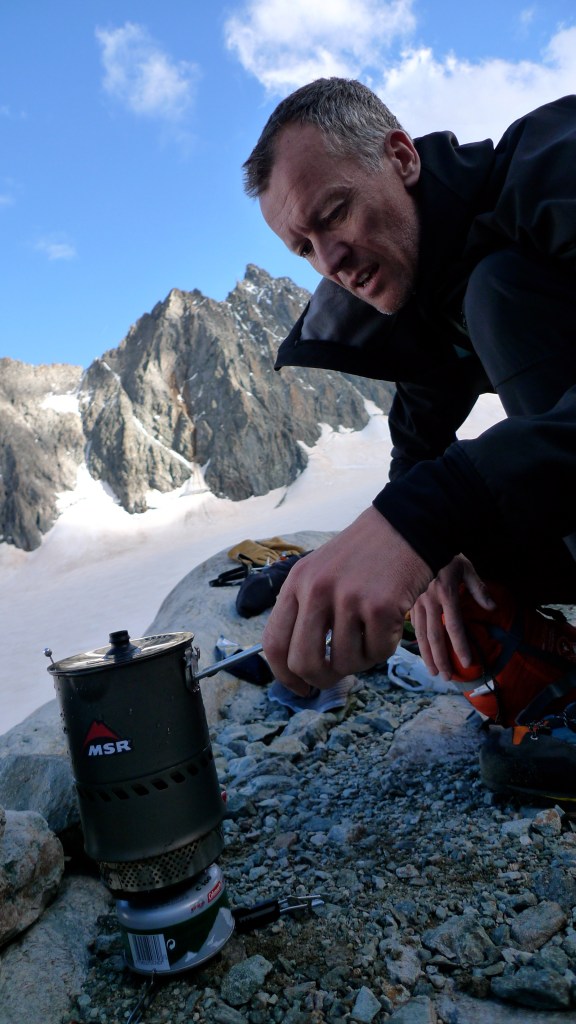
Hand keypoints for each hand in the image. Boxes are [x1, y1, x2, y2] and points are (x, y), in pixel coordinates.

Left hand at [262, 506, 433, 693]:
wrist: (405, 525)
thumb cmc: (364, 554)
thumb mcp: (320, 571)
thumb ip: (306, 610)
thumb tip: (300, 666)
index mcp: (296, 583)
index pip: (274, 643)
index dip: (283, 675)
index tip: (299, 688)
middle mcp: (316, 591)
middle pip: (304, 662)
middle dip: (320, 679)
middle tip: (336, 677)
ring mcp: (348, 598)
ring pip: (346, 663)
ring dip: (361, 661)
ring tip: (370, 635)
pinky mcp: (380, 607)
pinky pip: (378, 653)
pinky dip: (385, 648)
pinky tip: (389, 624)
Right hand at [410, 554, 495, 677]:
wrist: (419, 541)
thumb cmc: (447, 554)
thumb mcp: (466, 567)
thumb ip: (478, 589)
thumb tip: (492, 608)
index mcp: (446, 593)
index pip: (453, 626)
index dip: (460, 646)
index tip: (468, 662)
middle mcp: (429, 601)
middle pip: (435, 636)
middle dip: (441, 659)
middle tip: (446, 676)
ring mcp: (416, 602)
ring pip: (421, 634)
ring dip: (427, 655)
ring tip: (433, 671)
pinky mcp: (409, 602)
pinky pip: (413, 626)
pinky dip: (417, 642)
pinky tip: (421, 654)